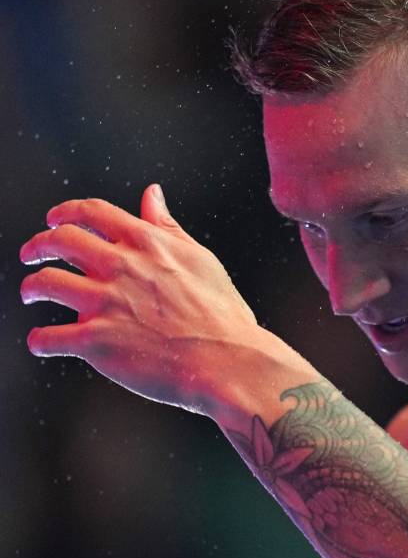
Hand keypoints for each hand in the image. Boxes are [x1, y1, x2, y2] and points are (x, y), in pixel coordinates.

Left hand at [19, 184, 260, 412]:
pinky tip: (42, 342)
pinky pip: (49, 338)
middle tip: (31, 254)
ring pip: (45, 284)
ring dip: (31, 288)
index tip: (54, 220)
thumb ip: (168, 227)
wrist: (226, 361)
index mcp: (146, 244)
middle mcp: (120, 267)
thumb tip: (152, 195)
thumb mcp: (200, 260)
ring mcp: (105, 304)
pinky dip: (40, 340)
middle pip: (59, 241)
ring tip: (31, 294)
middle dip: (37, 245)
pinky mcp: (96, 342)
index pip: (92, 212)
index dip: (65, 213)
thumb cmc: (222, 316)